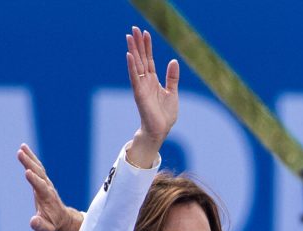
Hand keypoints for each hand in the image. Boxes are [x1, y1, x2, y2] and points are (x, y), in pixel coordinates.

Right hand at [17, 143, 82, 230]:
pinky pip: (37, 168)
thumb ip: (40, 226)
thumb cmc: (52, 226)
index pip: (41, 187)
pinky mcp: (43, 181)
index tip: (27, 172)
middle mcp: (48, 188)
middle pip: (39, 174)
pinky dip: (31, 158)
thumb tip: (33, 221)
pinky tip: (24, 149)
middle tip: (20, 153)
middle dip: (30, 163)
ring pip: (38, 168)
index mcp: (47, 199)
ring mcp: (46, 184)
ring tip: (21, 148)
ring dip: (30, 158)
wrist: (62, 221)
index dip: (34, 180)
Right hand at [125, 26, 178, 166]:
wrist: (160, 130)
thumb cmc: (165, 114)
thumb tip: (173, 61)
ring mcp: (141, 87)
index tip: (145, 33)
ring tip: (129, 37)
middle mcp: (145, 81)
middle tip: (134, 29)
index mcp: (153, 80)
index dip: (147, 47)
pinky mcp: (139, 94)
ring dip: (133, 50)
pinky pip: (135, 77)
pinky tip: (129, 55)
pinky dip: (132, 66)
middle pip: (141, 59)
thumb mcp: (172, 92)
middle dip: (138, 44)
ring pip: (136, 65)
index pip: (149, 60)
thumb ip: (172, 77)